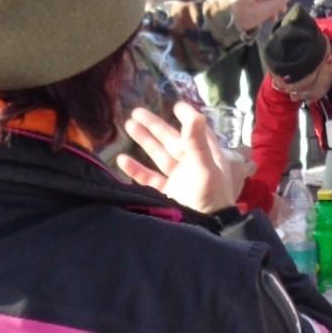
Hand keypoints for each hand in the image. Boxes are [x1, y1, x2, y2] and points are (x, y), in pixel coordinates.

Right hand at [117, 101, 242, 211]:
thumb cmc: (209, 196)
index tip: (176, 105)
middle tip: (136, 111)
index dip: (188, 118)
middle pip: (172, 140)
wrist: (203, 228)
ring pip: (158, 155)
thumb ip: (196, 140)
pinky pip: (148, 178)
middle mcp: (192, 165)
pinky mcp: (166, 193)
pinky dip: (136, 169)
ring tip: (128, 125)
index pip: (197, 132)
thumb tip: (193, 112)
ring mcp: (178, 179)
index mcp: (206, 156)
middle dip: (155, 126)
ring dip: (144, 141)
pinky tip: (122, 159)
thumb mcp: (204, 166)